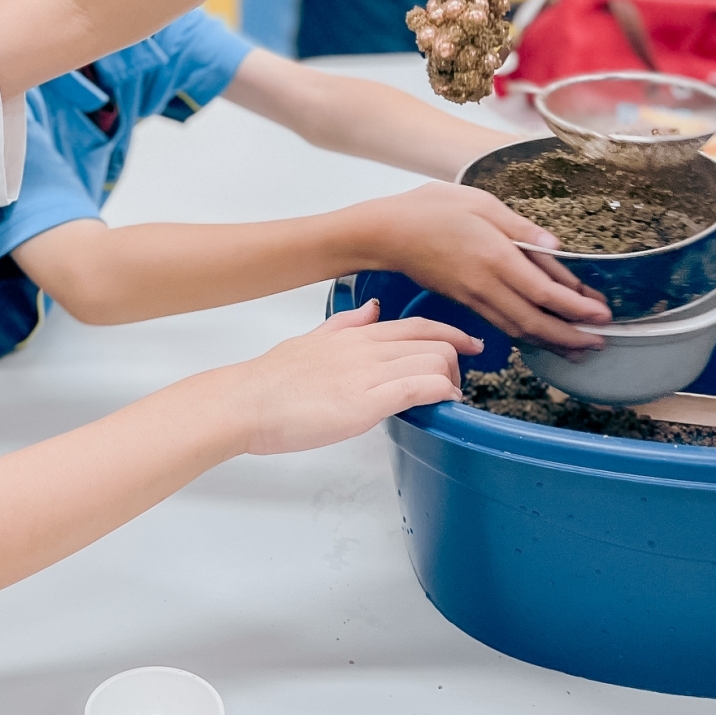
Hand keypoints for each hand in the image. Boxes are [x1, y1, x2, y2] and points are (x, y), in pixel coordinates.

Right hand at [230, 302, 478, 454]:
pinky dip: (441, 393)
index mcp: (354, 334)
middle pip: (433, 342)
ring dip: (451, 381)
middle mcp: (366, 348)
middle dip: (456, 361)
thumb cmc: (271, 381)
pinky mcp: (364, 402)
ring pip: (434, 362)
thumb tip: (369, 309)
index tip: (470, 343)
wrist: (245, 402)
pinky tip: (443, 404)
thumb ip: (344, 325)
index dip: (450, 333)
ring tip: (446, 398)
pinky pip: (419, 388)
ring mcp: (367, 374)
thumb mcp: (311, 340)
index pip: (416, 325)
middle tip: (456, 383)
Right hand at [350, 185, 609, 349]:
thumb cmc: (430, 209)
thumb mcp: (479, 202)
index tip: (603, 314)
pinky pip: (502, 323)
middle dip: (571, 336)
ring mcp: (473, 297)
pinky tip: (541, 334)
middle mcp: (486, 284)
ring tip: (579, 348)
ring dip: (552, 341)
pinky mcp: (464, 301)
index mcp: (494, 256)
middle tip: (601, 342)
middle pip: (535, 321)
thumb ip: (520, 227)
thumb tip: (555, 246)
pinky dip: (528, 334)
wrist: (386, 233)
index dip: (576, 307)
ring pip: (519, 329)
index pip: (544, 291)